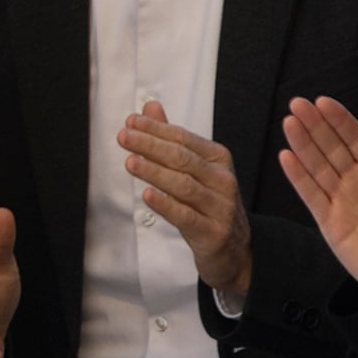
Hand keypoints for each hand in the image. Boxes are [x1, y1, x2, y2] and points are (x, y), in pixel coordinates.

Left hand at [120, 101, 253, 296]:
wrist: (234, 250)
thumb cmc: (208, 205)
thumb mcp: (195, 170)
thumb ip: (171, 139)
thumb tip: (150, 107)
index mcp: (218, 159)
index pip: (183, 138)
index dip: (156, 129)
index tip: (130, 122)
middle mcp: (223, 180)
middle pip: (182, 158)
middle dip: (150, 145)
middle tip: (124, 137)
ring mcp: (220, 207)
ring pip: (184, 185)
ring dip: (154, 172)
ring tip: (130, 162)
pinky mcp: (213, 232)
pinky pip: (186, 216)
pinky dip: (166, 204)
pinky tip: (147, 195)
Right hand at [278, 96, 357, 309]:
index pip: (355, 138)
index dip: (339, 120)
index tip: (323, 101)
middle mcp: (356, 181)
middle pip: (331, 148)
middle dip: (314, 125)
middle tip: (297, 103)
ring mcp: (341, 200)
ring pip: (318, 167)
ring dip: (302, 145)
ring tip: (289, 122)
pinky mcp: (329, 222)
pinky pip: (312, 195)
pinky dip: (299, 177)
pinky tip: (287, 156)